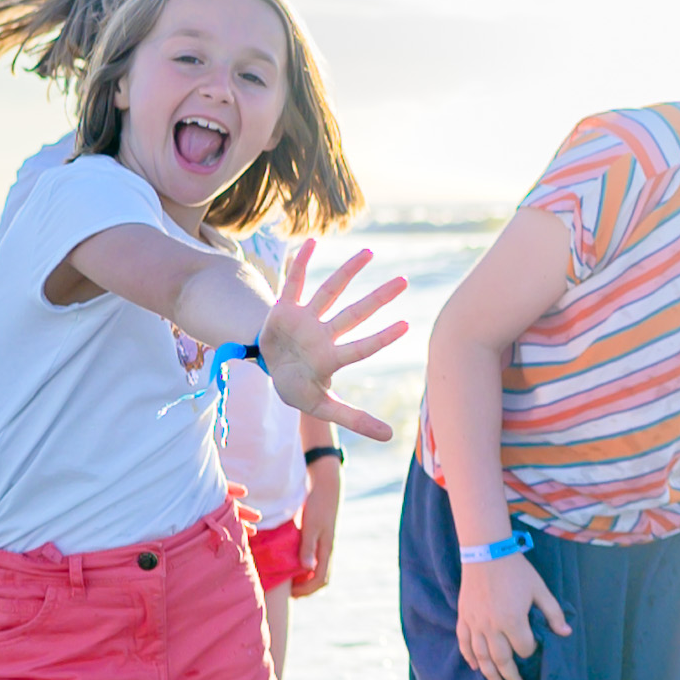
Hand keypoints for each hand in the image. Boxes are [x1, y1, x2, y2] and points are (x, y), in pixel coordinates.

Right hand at [257, 242, 413, 444]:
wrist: (273, 372)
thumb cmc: (301, 389)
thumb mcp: (324, 407)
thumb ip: (355, 419)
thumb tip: (391, 437)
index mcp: (330, 358)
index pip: (360, 347)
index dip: (380, 339)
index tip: (406, 326)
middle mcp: (322, 334)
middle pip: (353, 314)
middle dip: (376, 299)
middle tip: (404, 281)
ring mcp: (305, 320)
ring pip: (329, 291)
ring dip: (347, 272)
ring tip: (370, 252)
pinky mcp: (284, 309)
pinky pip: (291, 281)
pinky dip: (299, 262)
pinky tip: (309, 242)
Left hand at [293, 465, 338, 594]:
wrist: (326, 487)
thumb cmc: (318, 504)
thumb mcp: (311, 525)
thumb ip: (308, 547)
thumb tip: (306, 569)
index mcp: (326, 549)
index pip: (320, 580)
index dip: (306, 590)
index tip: (290, 593)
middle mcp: (327, 550)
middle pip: (321, 579)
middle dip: (306, 589)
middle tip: (288, 591)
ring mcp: (325, 545)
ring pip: (318, 570)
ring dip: (306, 579)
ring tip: (289, 580)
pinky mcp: (320, 538)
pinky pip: (315, 559)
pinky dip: (305, 567)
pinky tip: (292, 563)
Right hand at [455, 548, 567, 679]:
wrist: (485, 553)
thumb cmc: (516, 571)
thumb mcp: (539, 589)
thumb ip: (552, 613)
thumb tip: (565, 633)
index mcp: (512, 620)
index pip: (523, 648)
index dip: (530, 652)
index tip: (534, 650)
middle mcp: (491, 627)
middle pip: (501, 660)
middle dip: (511, 676)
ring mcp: (475, 624)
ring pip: (481, 657)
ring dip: (490, 674)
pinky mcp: (464, 619)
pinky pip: (464, 644)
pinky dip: (469, 658)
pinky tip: (476, 668)